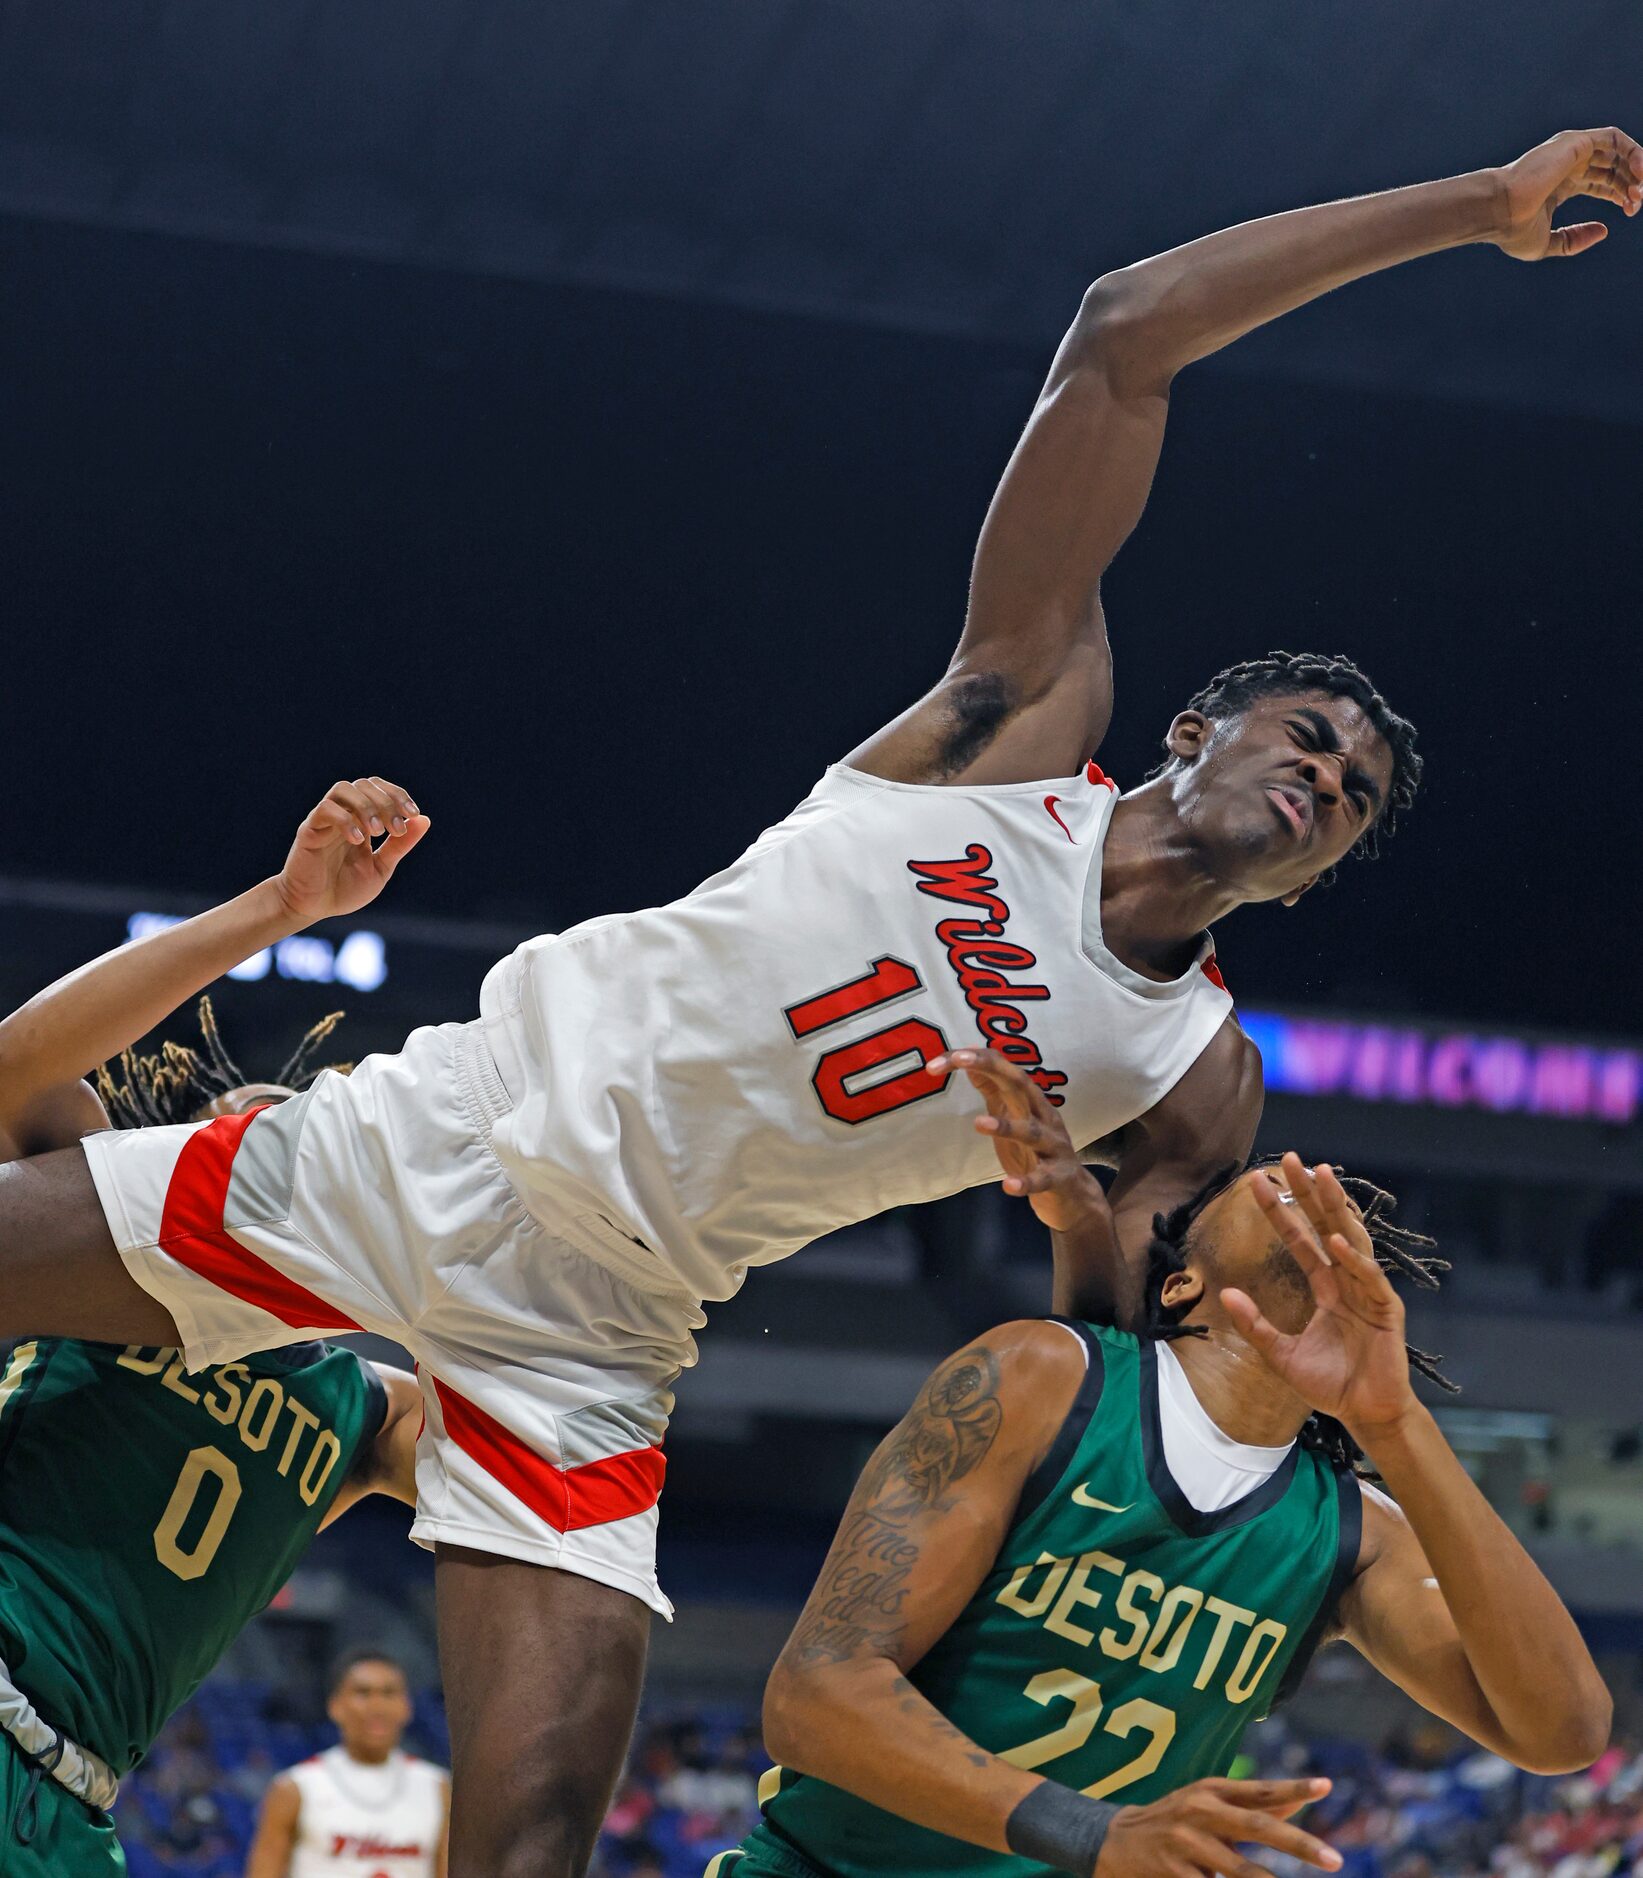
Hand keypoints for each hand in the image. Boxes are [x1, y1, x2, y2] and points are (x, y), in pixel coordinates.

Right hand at [272, 777, 428, 926]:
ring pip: (343, 788)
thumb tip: (424, 819)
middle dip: (387, 801)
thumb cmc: (345, 889)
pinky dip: (345, 820)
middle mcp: (344, 814)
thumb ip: (400, 845)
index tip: (413, 814)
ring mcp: (325, 820)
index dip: (398, 795)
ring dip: (366, 805)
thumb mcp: (381, 867)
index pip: (379, 789)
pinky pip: (325, 810)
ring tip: (378, 832)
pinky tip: (358, 840)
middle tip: (396, 829)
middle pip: (365, 784)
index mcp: (362, 820)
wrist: (313, 907)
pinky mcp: (309, 831)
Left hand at [929, 1047, 1108, 1233]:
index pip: (1001, 1068)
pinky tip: (1008, 1185)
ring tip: (980, 1124)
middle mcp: (1043, 1116)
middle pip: (1020, 1084)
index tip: (936, 1062)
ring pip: (1031, 1132)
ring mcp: (1053, 1146)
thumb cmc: (1036, 1149)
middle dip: (992, 1068)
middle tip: (961, 1061)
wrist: (1072, 1193)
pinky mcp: (1058, 1177)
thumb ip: (994, 1089)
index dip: (971, 1060)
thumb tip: (969, 1061)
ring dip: (1007, 1126)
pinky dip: (1026, 1182)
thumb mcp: (1014, 1114)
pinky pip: (1042, 1178)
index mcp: (1030, 1100)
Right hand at [1096, 1776, 1338, 1877]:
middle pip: (1258, 1826)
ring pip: (1241, 1870)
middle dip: (1299, 1844)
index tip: (1326, 1787)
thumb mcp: (1210, 1804)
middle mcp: (1200, 1809)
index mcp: (1212, 1790)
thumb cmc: (1176, 1822)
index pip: (1260, 1789)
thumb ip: (1255, 1804)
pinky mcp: (1173, 1870)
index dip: (1293, 1788)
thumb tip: (1300, 1797)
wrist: (1114, 1842)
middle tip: (1335, 1860)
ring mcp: (1186, 1841)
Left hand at [1220, 1152, 1414, 1439]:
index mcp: (1327, 1287)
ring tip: (1321, 1175)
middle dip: (1311, 1193)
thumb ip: (1255, 1325)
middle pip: (1327, 1227)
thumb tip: (1224, 1292)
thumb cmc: (1330, 1385)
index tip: (1259, 1182)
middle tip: (1292, 1159)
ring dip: (1336, 1207)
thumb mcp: (1281, 1354)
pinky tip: (1336, 1240)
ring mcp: (1369, 1292)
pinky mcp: (1387, 1310)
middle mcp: (1348, 1281)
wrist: (1364, 1414)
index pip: (1301, 1240)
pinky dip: (1353, 1259)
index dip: (1281, 1212)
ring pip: (1352, 1239)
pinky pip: (1369, 1279)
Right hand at [1491, 127, 1641, 260]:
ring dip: (1636, 167)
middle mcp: (1567, 164)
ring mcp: (1572, 151)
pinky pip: (1614, 138)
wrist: (1498, 212)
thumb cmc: (1512, 230)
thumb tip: (1604, 231)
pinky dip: (1632, 151)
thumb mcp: (1547, 244)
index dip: (1620, 194)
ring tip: (1641, 188)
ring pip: (1616, 150)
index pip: (1601, 182)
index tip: (1631, 210)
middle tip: (1638, 201)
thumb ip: (1574, 239)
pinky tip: (1640, 170)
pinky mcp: (1576, 142)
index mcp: (1561, 184)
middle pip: (1612, 168)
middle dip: (1631, 184)